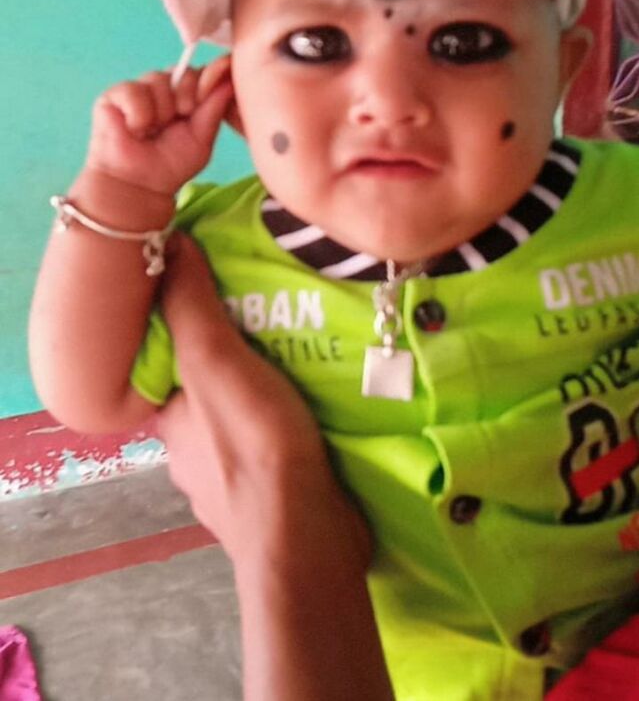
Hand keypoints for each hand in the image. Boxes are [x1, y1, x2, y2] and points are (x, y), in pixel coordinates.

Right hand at [87, 56, 235, 194]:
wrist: (140, 184)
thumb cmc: (170, 164)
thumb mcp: (202, 138)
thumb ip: (215, 107)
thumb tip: (229, 78)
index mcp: (189, 95)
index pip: (203, 72)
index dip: (206, 83)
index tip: (199, 108)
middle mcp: (166, 87)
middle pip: (184, 71)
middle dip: (185, 99)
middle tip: (176, 122)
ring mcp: (141, 88)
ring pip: (159, 80)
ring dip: (161, 112)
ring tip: (152, 132)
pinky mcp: (115, 94)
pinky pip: (134, 91)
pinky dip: (139, 115)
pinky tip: (135, 130)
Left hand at [156, 235, 391, 700]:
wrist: (308, 542)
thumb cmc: (257, 447)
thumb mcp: (218, 364)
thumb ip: (192, 307)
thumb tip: (171, 243)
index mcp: (169, 421)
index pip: (171, 363)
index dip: (195, 328)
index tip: (232, 301)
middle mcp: (191, 454)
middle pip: (211, 392)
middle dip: (240, 364)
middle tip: (283, 327)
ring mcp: (230, 483)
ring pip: (246, 423)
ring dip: (271, 398)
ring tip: (311, 363)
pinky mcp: (272, 501)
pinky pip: (278, 451)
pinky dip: (294, 431)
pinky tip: (323, 413)